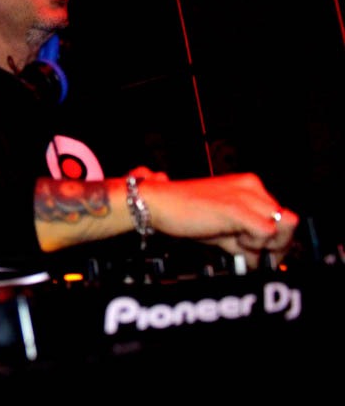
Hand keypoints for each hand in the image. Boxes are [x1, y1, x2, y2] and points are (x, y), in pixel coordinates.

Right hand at [141, 172, 297, 269]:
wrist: (157, 203)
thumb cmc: (183, 213)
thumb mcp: (220, 230)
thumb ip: (243, 241)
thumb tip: (260, 260)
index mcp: (248, 186)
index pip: (279, 216)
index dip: (273, 239)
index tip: (260, 253)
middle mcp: (251, 187)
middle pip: (287, 222)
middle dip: (273, 246)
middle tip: (252, 256)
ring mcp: (245, 196)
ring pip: (282, 227)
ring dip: (264, 245)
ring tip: (239, 245)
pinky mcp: (237, 208)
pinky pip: (266, 232)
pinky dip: (255, 244)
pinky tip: (236, 242)